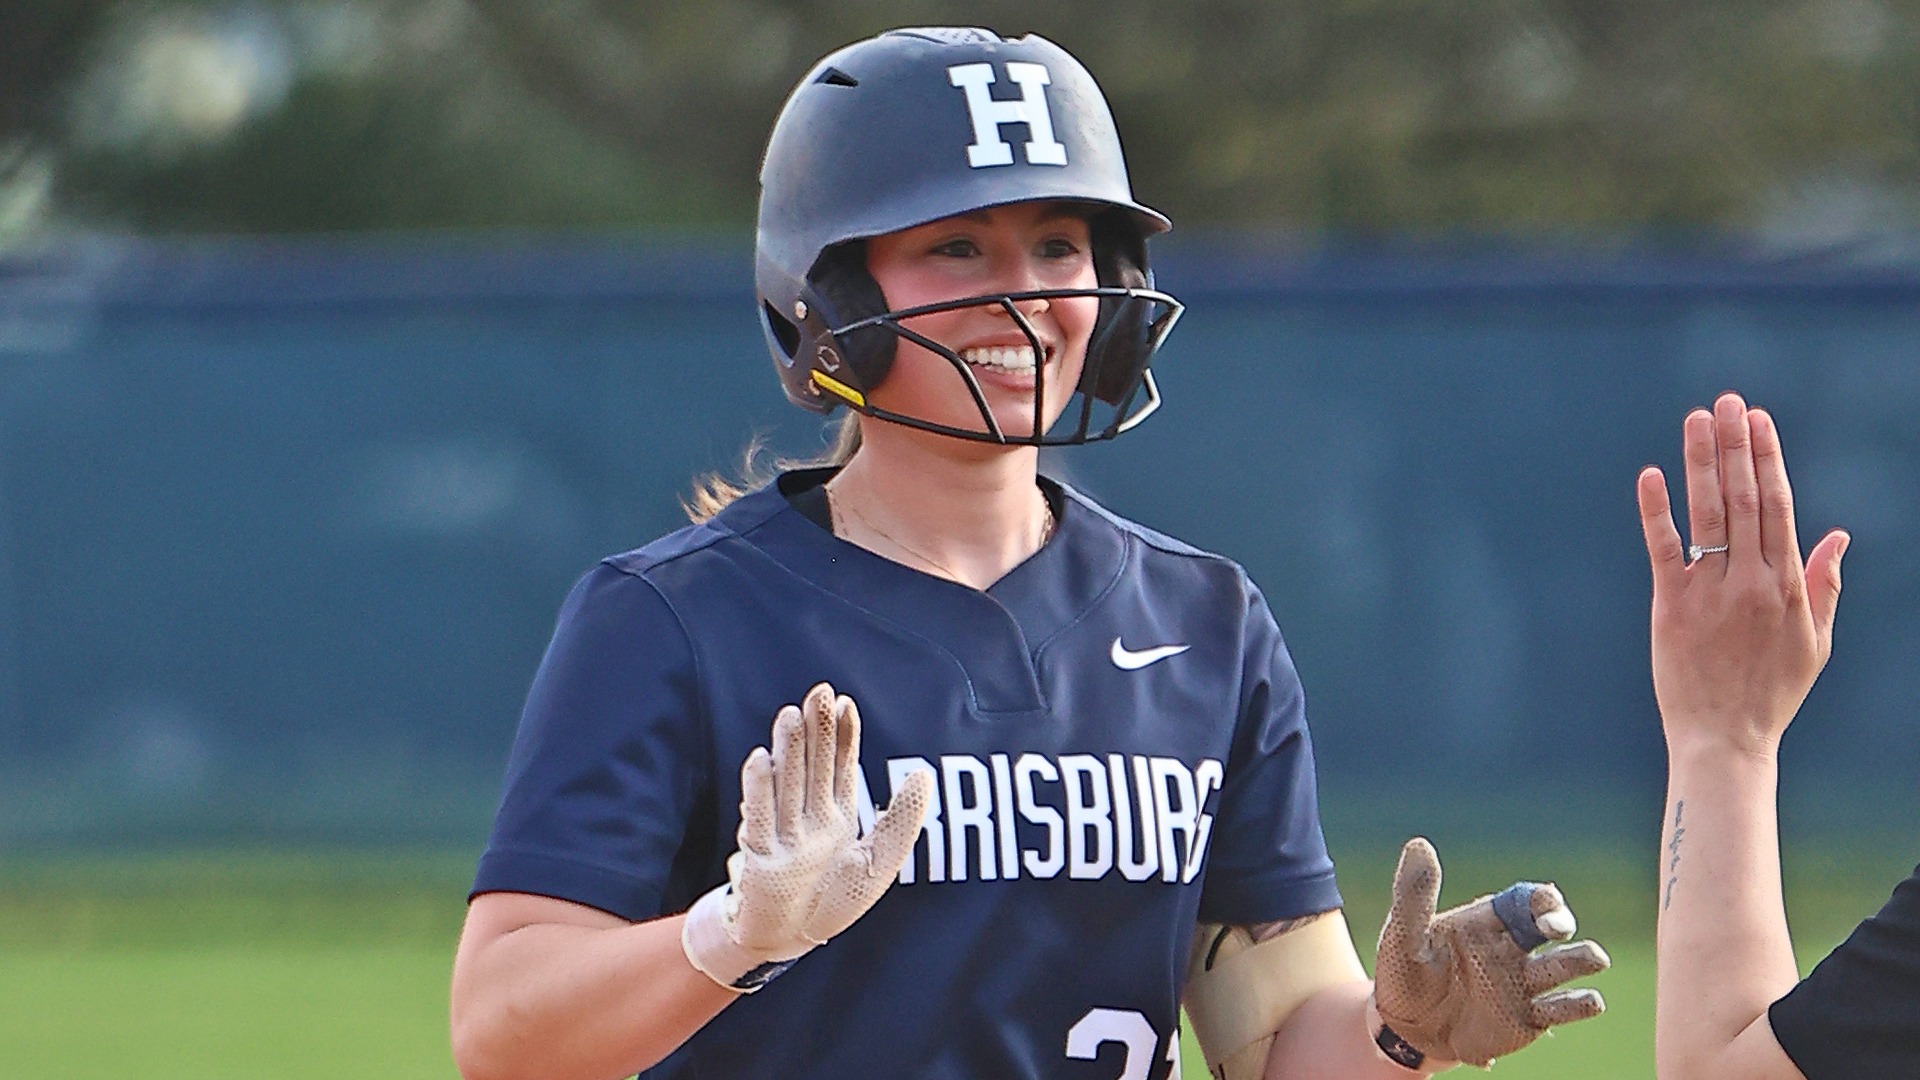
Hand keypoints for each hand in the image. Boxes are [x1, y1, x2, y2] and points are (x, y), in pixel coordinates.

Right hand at [682, 682, 932, 990]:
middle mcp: (809, 818)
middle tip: (818, 692)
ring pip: (787, 785)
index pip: (840, 767)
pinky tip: (761, 758)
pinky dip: (759, 790)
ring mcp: (783, 835)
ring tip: (790, 715)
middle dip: (814, 731)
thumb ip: (902, 818)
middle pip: (812, 767)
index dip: (842, 736)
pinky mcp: (761, 857)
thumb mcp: (880, 860)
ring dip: (787, 751)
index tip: (846, 702)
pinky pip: (760, 819)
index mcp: (836, 815)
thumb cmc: (833, 902)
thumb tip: (925, 775)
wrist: (791, 940)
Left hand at [1372, 838, 1608, 1068]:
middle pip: (1550, 925)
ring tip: (1595, 956)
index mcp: (1487, 919)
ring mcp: (1524, 983)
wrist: (1407, 1029)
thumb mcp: (1403, 933)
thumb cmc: (1405, 973)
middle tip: (1556, 928)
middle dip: (1559, 921)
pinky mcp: (1528, 1019)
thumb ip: (1414, 894)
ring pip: (1567, 965)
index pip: (1523, 899)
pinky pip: (1561, 1008)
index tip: (1547, 902)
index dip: (1540, 898)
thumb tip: (1418, 844)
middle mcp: (1513, 946)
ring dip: (1583, 959)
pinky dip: (1579, 1003)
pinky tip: (1590, 999)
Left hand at [1636, 392, 1847, 757]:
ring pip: (1709, 514)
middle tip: (1730, 402)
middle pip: (1745, 498)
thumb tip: (1838, 536)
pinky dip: (1657, 511)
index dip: (1768, 459)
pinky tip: (1651, 475)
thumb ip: (1825, 584)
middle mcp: (1752, 580)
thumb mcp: (1814, 640)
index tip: (1760, 421)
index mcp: (1788, 584)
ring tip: (1699, 419)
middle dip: (1737, 445)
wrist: (1726, 738)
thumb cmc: (1772, 691)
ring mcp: (1710, 591)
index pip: (1779, 506)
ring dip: (1703, 462)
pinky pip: (1663, 549)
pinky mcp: (1671, 606)